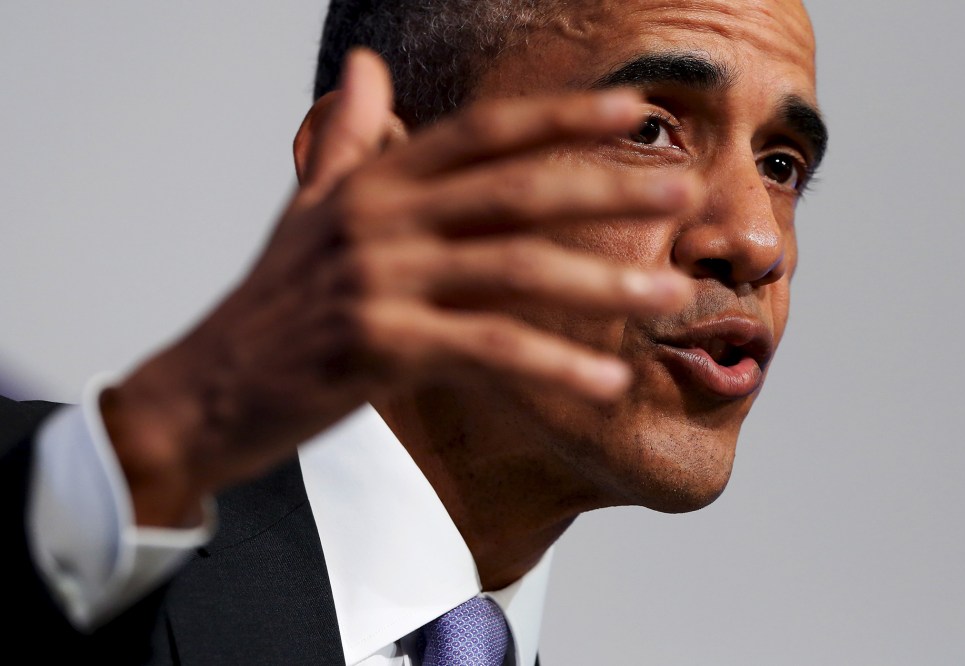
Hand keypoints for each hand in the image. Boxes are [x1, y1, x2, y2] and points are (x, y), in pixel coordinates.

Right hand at [100, 49, 689, 525]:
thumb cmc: (270, 307)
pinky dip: (553, 365)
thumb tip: (367, 70)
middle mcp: (377, 221)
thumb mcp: (308, 212)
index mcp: (371, 184)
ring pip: (514, 271)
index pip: (482, 135)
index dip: (561, 120)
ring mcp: (377, 283)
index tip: (633, 114)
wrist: (204, 391)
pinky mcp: (378, 349)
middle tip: (682, 192)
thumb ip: (350, 142)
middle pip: (514, 192)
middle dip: (605, 189)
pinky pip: (488, 351)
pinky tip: (605, 379)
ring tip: (667, 294)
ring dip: (600, 283)